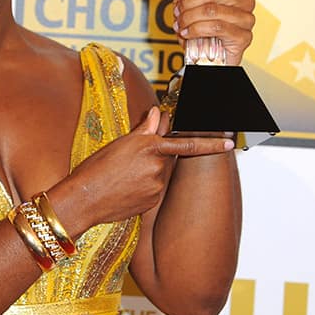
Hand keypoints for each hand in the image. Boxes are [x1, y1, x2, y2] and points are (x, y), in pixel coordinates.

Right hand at [56, 107, 231, 227]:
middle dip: (154, 155)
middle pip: (167, 156)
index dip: (211, 143)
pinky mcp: (152, 201)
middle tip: (129, 161)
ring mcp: (157, 185)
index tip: (230, 143)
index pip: (187, 143)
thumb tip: (156, 113)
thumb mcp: (117, 144)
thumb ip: (143, 130)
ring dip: (147, 171)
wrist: (84, 201)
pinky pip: (155, 189)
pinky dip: (144, 187)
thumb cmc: (95, 169)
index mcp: (149, 146)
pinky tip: (125, 189)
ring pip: (160, 173)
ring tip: (122, 176)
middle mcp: (157, 165)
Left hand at [163, 0, 255, 66]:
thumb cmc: (200, 26)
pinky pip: (216, 27)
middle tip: (178, 11)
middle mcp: (244, 0)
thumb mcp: (186, 2)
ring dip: (189, 18)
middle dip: (188, 2)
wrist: (205, 55)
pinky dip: (196, 30)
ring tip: (181, 24)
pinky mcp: (243, 37)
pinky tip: (188, 34)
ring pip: (212, 10)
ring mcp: (246, 19)